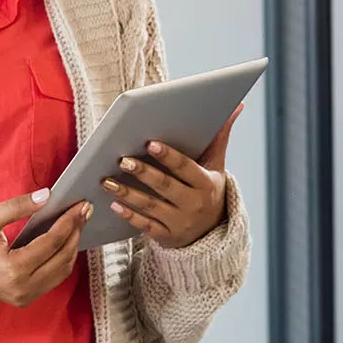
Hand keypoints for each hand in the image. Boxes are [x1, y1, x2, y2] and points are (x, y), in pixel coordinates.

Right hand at [0, 191, 91, 307]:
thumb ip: (18, 206)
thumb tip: (48, 196)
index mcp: (13, 269)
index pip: (52, 243)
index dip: (68, 222)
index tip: (79, 205)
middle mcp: (23, 288)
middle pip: (63, 258)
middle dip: (76, 232)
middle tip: (84, 211)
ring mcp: (25, 296)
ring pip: (63, 271)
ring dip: (72, 246)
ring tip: (76, 224)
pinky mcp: (26, 298)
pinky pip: (54, 278)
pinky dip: (62, 259)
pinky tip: (64, 241)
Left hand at [102, 106, 238, 247]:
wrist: (211, 232)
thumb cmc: (208, 189)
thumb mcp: (216, 167)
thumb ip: (219, 138)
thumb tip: (236, 106)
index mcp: (206, 184)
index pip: (186, 168)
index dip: (169, 156)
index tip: (150, 143)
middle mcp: (194, 204)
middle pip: (165, 186)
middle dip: (143, 172)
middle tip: (122, 159)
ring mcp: (180, 222)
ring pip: (151, 206)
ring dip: (127, 193)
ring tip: (106, 181)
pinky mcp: (166, 236)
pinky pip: (146, 227)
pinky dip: (130, 216)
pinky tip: (113, 205)